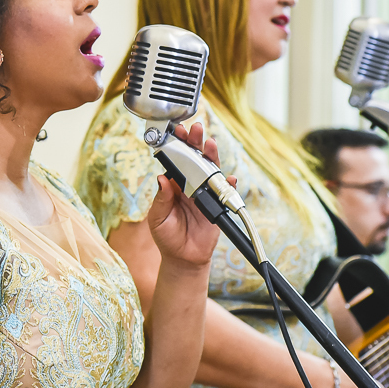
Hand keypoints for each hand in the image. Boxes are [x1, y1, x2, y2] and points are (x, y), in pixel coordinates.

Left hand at [145, 123, 229, 270]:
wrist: (183, 258)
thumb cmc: (167, 236)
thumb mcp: (158, 218)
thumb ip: (161, 199)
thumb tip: (161, 178)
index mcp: (173, 186)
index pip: (176, 162)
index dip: (177, 147)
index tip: (176, 133)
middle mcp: (190, 186)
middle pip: (194, 160)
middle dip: (195, 143)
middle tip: (194, 129)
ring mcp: (204, 194)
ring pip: (210, 170)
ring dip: (211, 157)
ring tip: (210, 143)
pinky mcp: (217, 205)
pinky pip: (226, 192)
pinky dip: (230, 184)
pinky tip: (230, 177)